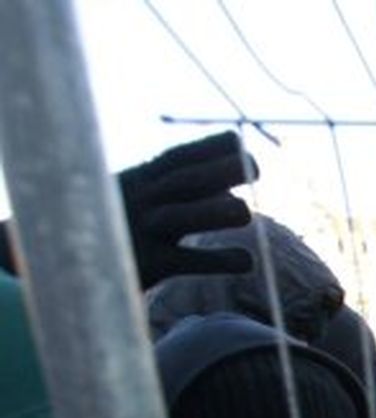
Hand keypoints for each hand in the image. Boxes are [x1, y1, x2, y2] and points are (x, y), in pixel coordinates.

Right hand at [116, 132, 257, 287]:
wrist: (68, 262)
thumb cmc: (121, 230)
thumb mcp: (145, 205)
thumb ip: (188, 199)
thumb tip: (235, 198)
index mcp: (141, 181)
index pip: (177, 158)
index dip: (207, 148)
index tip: (237, 142)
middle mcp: (141, 201)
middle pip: (182, 181)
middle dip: (218, 171)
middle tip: (255, 166)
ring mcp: (141, 232)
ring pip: (179, 217)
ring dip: (213, 212)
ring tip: (246, 212)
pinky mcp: (145, 265)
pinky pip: (184, 262)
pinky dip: (216, 260)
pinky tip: (247, 262)